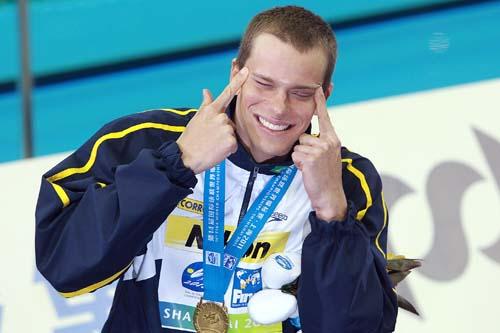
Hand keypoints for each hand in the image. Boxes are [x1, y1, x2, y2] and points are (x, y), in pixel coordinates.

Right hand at [176, 67, 248, 173]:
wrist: (185, 157)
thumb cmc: (191, 138)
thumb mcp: (197, 118)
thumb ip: (206, 104)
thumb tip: (206, 90)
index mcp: (211, 110)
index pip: (227, 92)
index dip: (238, 80)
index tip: (247, 70)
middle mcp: (220, 116)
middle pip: (229, 122)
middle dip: (223, 130)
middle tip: (210, 138)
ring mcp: (226, 128)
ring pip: (232, 134)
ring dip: (225, 140)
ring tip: (212, 144)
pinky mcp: (231, 141)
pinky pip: (234, 145)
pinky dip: (228, 150)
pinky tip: (217, 150)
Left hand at [291, 88, 346, 220]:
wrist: (330, 196)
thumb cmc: (326, 177)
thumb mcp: (328, 156)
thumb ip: (321, 144)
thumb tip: (307, 137)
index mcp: (333, 139)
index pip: (325, 117)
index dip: (320, 102)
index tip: (318, 87)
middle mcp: (328, 142)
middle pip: (303, 136)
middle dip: (303, 149)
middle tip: (312, 163)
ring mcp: (320, 149)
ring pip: (298, 146)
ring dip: (300, 157)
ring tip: (310, 168)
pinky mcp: (311, 158)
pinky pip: (295, 155)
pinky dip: (297, 164)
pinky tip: (307, 171)